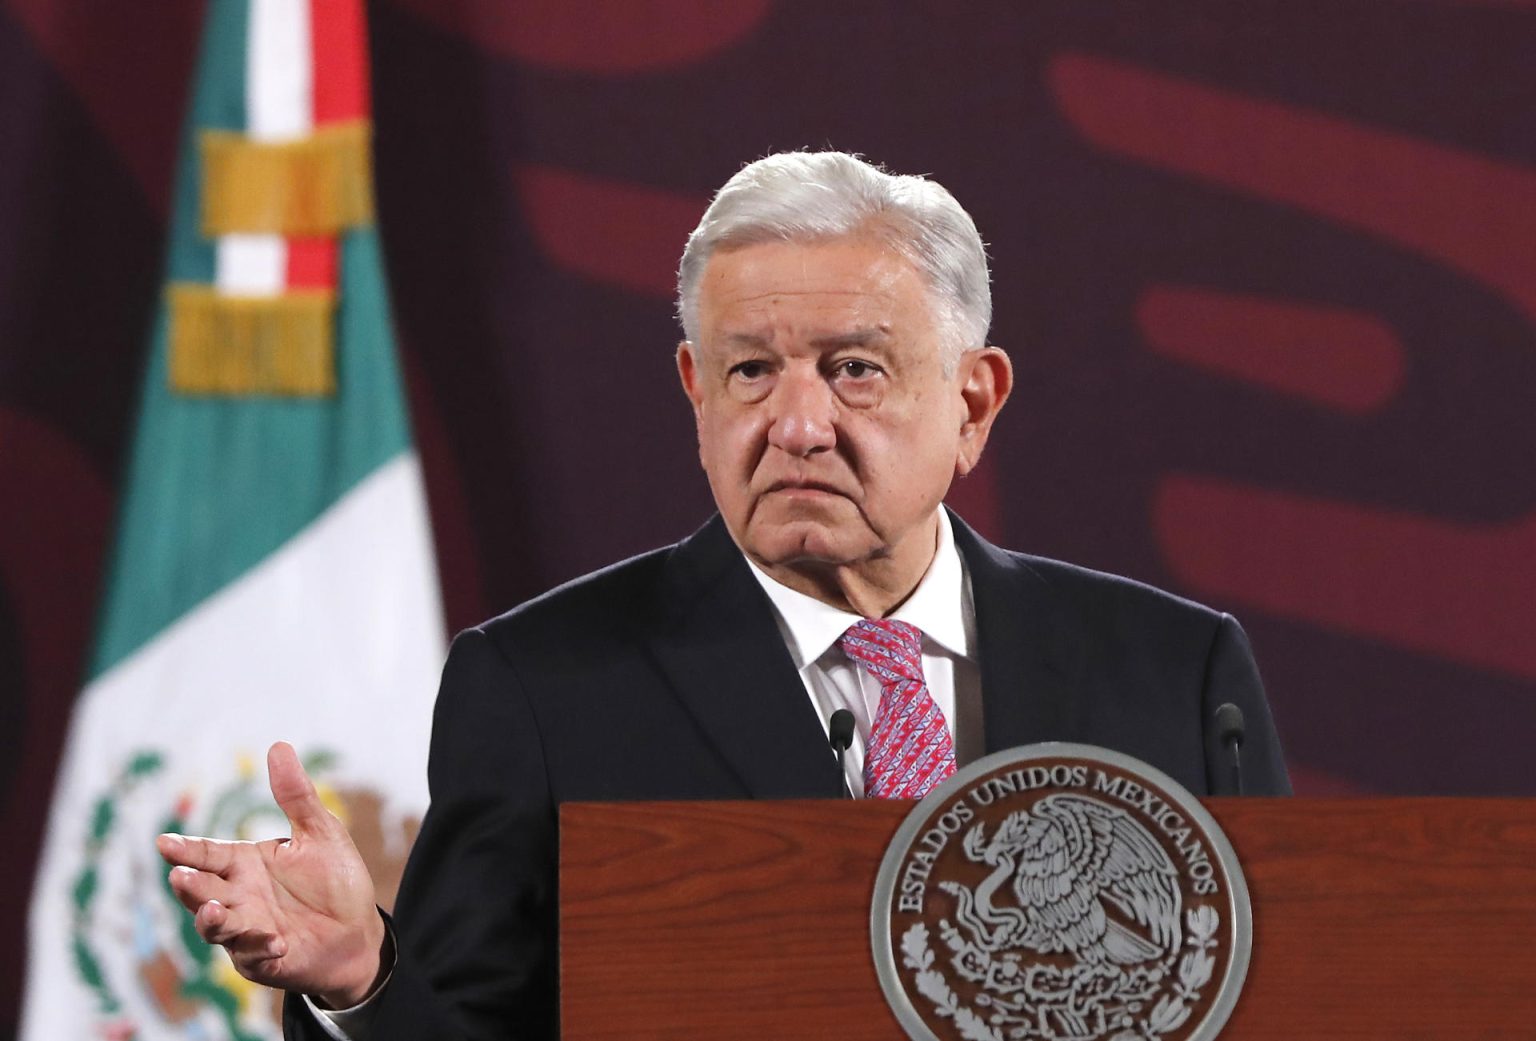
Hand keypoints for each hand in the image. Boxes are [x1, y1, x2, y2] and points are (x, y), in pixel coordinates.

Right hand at [157, 741, 388, 1007]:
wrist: (358, 931)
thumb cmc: (335, 880)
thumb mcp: (320, 832)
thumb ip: (296, 796)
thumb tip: (279, 745)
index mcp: (245, 863)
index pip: (207, 853)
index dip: (186, 849)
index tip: (163, 842)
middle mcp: (238, 896)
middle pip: (202, 890)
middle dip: (189, 885)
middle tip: (181, 875)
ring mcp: (246, 930)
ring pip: (215, 926)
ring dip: (212, 919)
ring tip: (215, 909)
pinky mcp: (262, 960)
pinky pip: (253, 956)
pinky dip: (260, 949)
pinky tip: (277, 941)